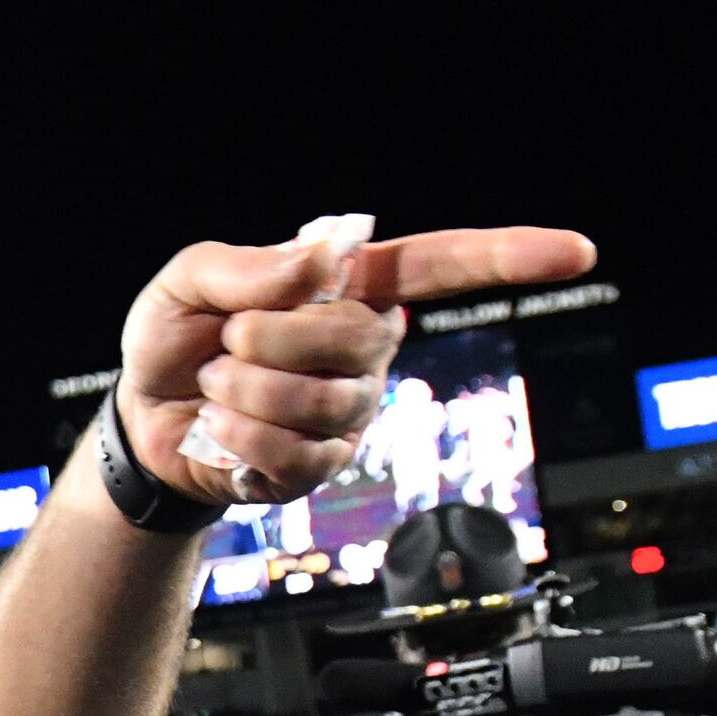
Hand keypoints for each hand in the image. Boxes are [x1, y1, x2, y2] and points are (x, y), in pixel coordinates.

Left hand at [113, 224, 594, 506]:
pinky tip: (225, 428)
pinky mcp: (325, 464)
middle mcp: (366, 347)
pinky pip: (296, 453)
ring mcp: (352, 409)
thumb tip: (321, 262)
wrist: (140, 419)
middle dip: (271, 338)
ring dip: (246, 390)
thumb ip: (246, 265)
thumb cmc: (176, 339)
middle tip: (226, 341)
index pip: (443, 265)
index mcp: (349, 287)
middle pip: (359, 338)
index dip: (510, 256)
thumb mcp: (189, 280)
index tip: (576, 251)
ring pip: (325, 400)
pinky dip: (240, 437)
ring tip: (219, 384)